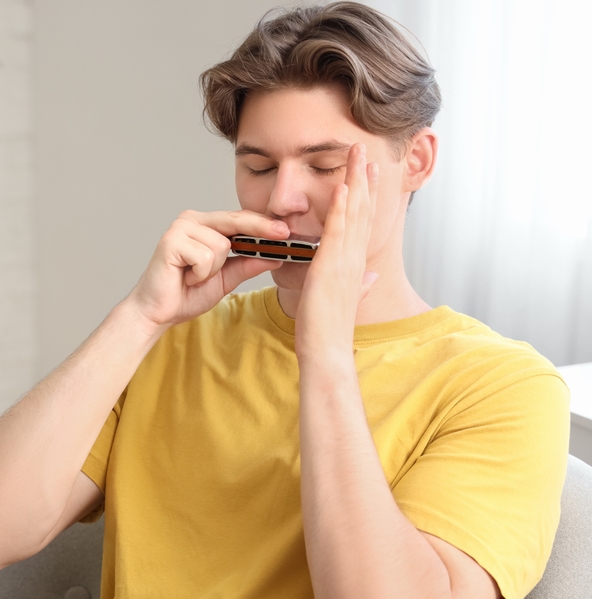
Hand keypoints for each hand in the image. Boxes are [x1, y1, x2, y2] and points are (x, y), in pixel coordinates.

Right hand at [126, 210, 287, 331]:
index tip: (286, 231)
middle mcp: (192, 220)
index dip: (263, 225)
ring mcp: (180, 228)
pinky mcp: (171, 241)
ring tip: (195, 277)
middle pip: (235, 221)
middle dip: (259, 231)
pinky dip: (201, 274)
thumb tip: (277, 255)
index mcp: (204, 225)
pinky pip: (206, 256)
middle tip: (283, 234)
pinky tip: (186, 278)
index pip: (239, 219)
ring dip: (214, 269)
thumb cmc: (186, 294)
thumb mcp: (226, 279)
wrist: (156, 313)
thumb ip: (247, 264)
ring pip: (222, 244)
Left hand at [294, 143, 379, 361]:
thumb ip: (360, 285)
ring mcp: (345, 260)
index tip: (368, 171)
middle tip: (363, 148)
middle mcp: (355, 258)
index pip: (362, 221)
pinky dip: (341, 206)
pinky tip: (342, 185)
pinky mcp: (331, 266)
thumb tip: (371, 277)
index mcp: (355, 264)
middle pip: (362, 209)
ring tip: (356, 154)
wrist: (327, 350)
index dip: (366, 194)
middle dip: (363, 177)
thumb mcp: (346, 300)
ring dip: (355, 181)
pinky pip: (338, 230)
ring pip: (354, 212)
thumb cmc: (329, 329)